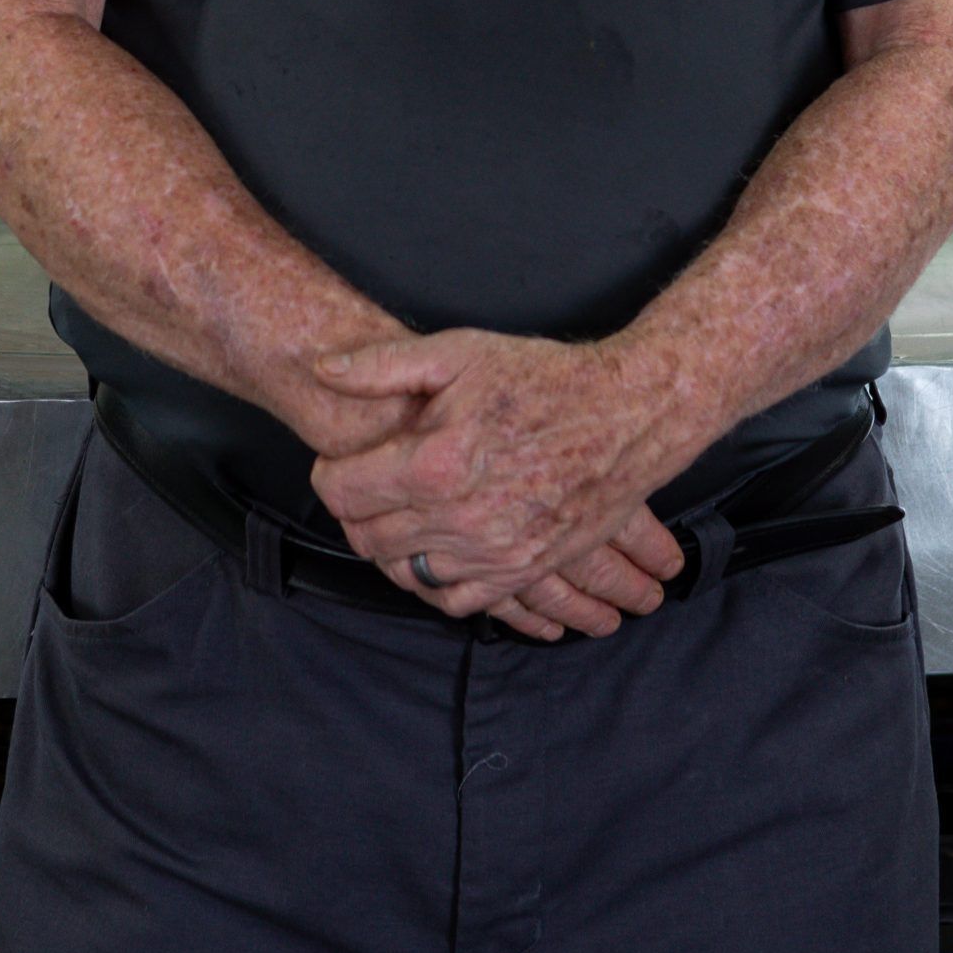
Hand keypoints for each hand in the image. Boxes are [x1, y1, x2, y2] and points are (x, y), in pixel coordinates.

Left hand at [307, 327, 687, 639]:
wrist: (628, 415)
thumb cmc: (545, 379)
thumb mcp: (461, 353)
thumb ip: (383, 366)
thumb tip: (324, 371)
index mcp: (436, 464)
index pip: (342, 491)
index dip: (331, 473)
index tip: (341, 461)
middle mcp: (459, 519)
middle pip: (368, 537)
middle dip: (357, 510)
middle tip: (370, 483)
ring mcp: (493, 553)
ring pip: (406, 571)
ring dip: (392, 546)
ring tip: (402, 512)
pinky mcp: (521, 571)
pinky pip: (456, 599)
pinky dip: (435, 581)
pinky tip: (437, 549)